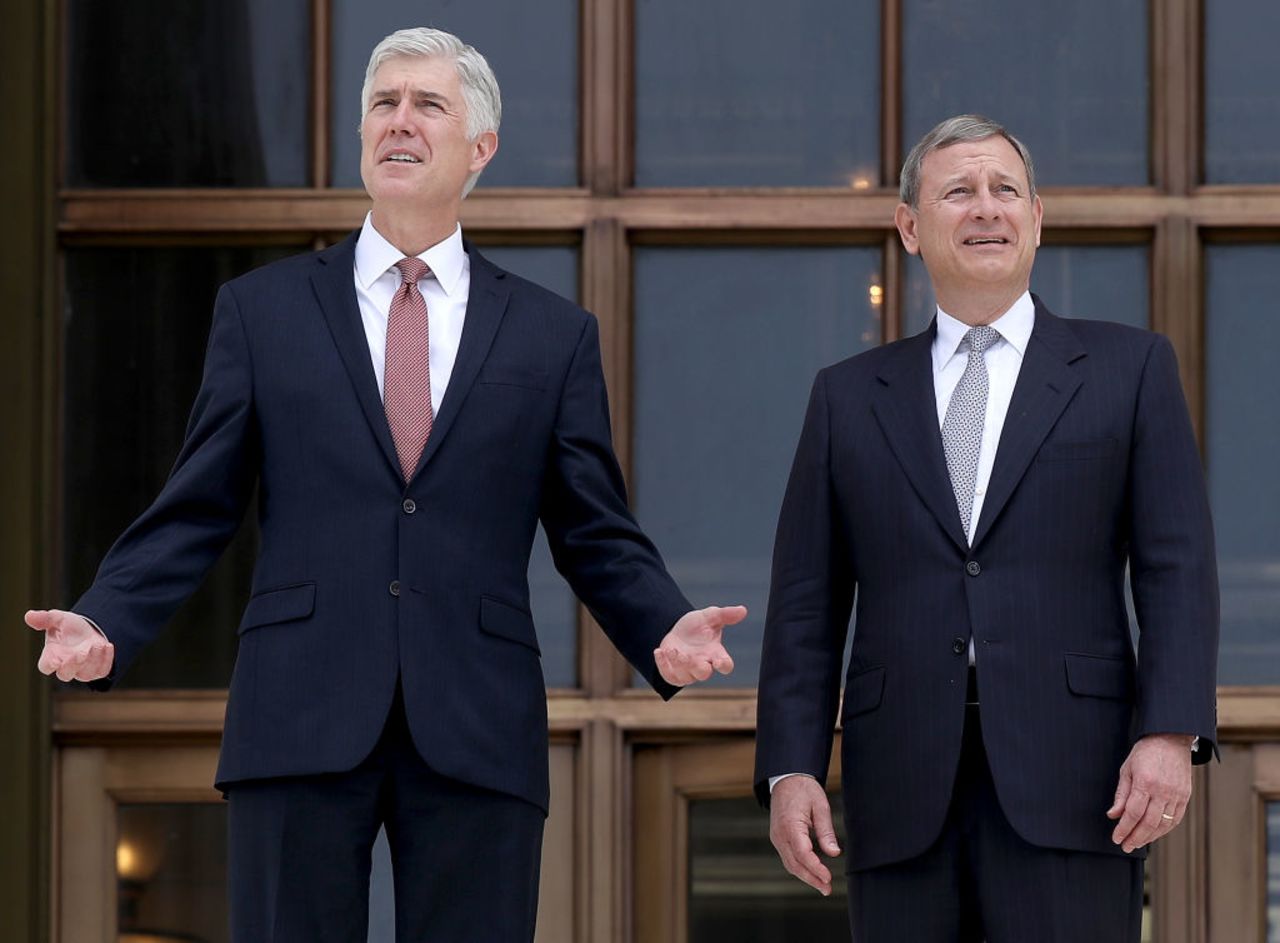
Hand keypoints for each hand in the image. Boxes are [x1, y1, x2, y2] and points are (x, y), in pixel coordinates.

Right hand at [26, 609, 113, 681]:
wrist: (91, 629)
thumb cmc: (70, 627)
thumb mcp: (59, 619)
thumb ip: (45, 619)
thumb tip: (29, 615)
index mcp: (52, 655)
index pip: (46, 666)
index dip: (50, 665)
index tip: (57, 659)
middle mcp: (66, 666)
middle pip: (65, 674)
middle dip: (73, 665)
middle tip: (81, 652)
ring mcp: (82, 670)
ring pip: (85, 674)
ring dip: (92, 660)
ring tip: (97, 644)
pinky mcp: (97, 670)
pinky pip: (102, 671)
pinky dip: (106, 659)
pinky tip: (107, 646)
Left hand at [653, 605, 745, 685]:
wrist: (678, 631)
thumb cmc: (698, 627)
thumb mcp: (710, 616)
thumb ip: (725, 614)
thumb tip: (743, 609)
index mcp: (715, 653)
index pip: (726, 664)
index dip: (724, 665)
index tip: (719, 661)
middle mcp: (703, 665)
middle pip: (704, 675)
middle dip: (696, 667)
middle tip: (687, 655)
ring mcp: (687, 671)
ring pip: (685, 676)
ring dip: (678, 663)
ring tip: (672, 649)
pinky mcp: (673, 673)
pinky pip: (668, 675)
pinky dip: (663, 664)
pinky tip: (660, 651)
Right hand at [769, 775, 841, 895]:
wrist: (786, 778)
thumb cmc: (804, 789)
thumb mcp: (820, 806)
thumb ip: (826, 830)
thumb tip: (834, 853)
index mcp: (790, 825)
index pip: (803, 854)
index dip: (816, 869)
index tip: (828, 878)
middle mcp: (779, 834)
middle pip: (794, 864)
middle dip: (811, 879)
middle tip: (827, 889)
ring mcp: (776, 837)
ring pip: (790, 864)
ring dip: (806, 876)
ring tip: (822, 886)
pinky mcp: (778, 838)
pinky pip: (788, 857)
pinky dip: (799, 868)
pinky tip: (812, 873)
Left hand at [1106, 732, 1193, 852]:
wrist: (1171, 739)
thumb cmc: (1145, 753)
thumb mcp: (1127, 769)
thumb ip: (1121, 795)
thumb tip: (1113, 815)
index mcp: (1145, 782)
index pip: (1133, 813)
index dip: (1124, 829)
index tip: (1116, 838)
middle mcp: (1162, 791)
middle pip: (1148, 822)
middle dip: (1135, 838)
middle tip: (1125, 846)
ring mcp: (1176, 795)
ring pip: (1163, 824)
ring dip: (1149, 837)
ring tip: (1137, 843)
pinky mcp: (1185, 796)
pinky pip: (1175, 819)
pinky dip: (1164, 830)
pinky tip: (1154, 834)